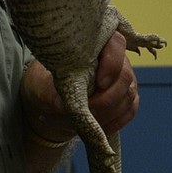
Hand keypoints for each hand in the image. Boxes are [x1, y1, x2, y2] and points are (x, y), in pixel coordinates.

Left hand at [21, 32, 138, 147]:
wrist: (52, 103)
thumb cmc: (47, 85)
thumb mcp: (42, 84)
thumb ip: (53, 91)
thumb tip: (64, 105)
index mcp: (96, 45)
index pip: (116, 44)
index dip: (112, 62)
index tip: (99, 82)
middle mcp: (116, 60)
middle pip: (125, 76)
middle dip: (106, 98)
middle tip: (87, 110)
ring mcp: (124, 81)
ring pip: (128, 96)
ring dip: (107, 113)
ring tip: (83, 121)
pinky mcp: (127, 100)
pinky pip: (129, 112)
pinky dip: (113, 123)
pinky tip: (96, 128)